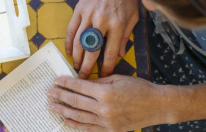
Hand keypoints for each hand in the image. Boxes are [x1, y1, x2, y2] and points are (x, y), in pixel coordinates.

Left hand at [48, 75, 169, 131]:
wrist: (157, 105)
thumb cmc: (139, 88)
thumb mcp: (118, 79)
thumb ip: (98, 81)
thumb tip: (81, 82)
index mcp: (105, 92)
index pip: (80, 87)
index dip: (66, 83)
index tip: (56, 80)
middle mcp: (104, 108)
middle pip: (76, 102)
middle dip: (60, 96)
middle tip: (49, 93)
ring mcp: (106, 122)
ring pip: (79, 116)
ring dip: (64, 111)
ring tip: (52, 107)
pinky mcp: (110, 130)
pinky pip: (89, 128)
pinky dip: (76, 125)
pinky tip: (65, 121)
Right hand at [65, 0, 138, 78]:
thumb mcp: (133, 15)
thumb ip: (125, 36)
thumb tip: (120, 55)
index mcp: (118, 24)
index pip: (111, 52)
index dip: (107, 67)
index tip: (103, 75)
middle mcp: (102, 21)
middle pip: (92, 51)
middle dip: (87, 67)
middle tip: (83, 77)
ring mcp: (88, 15)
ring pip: (78, 42)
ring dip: (76, 57)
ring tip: (76, 67)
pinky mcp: (79, 10)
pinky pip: (71, 30)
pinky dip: (68, 42)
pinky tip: (69, 51)